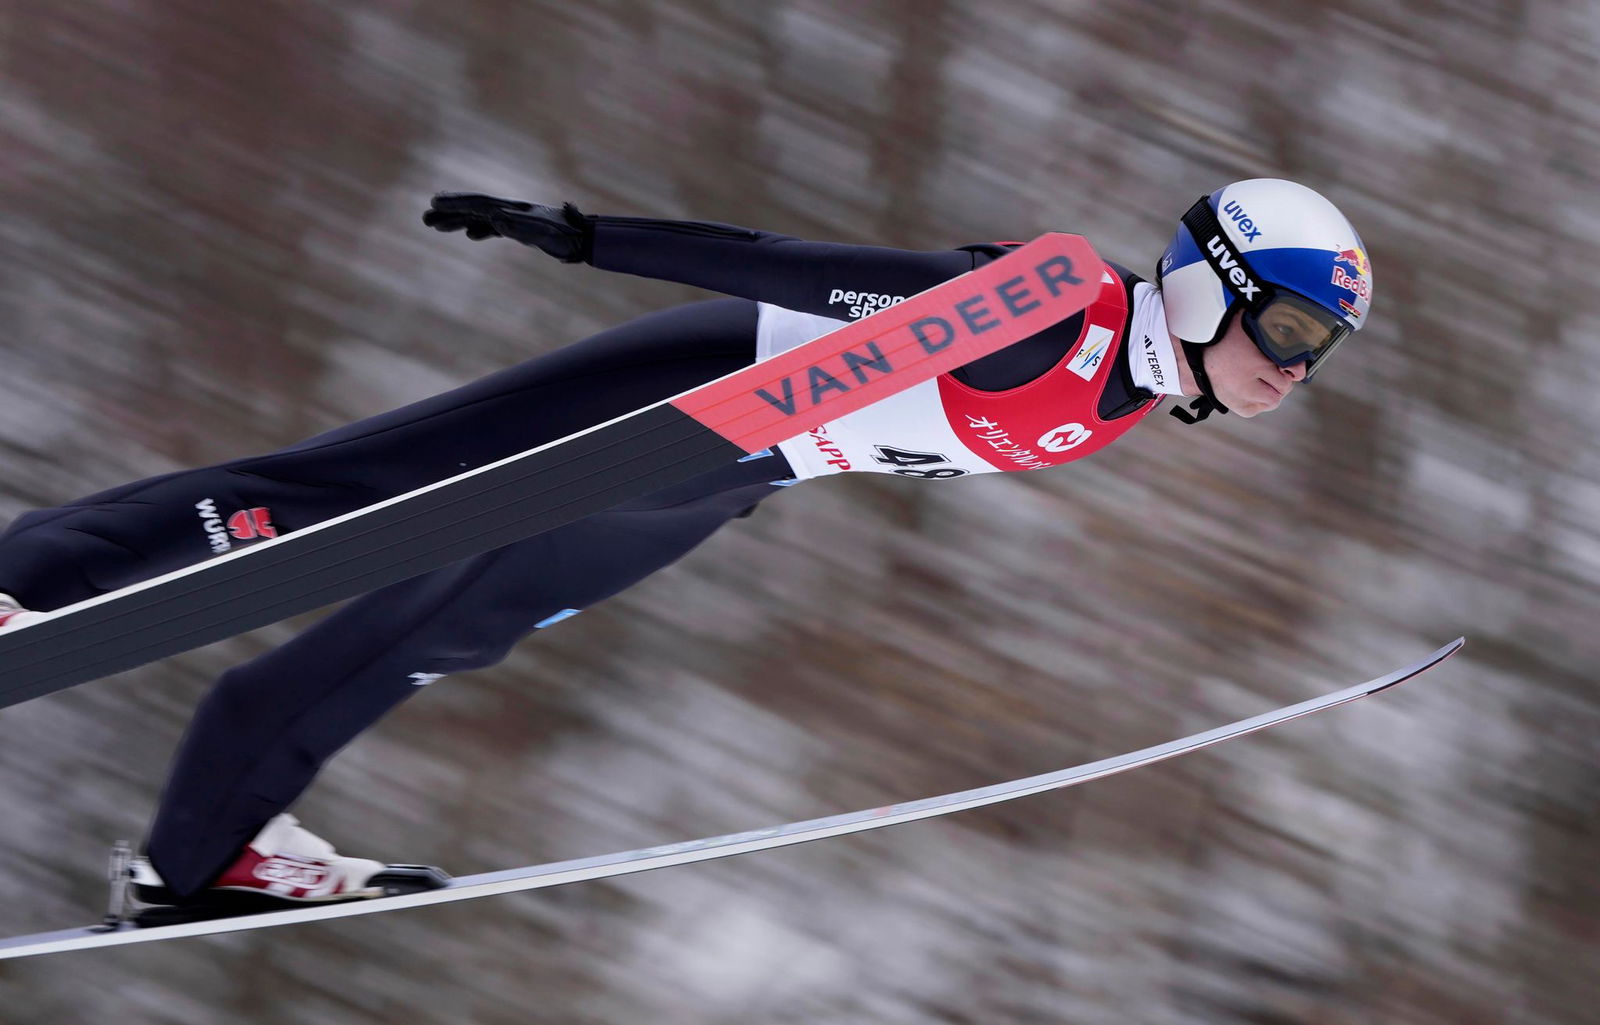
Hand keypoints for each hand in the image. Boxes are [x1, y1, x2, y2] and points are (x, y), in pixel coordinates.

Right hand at [422, 194, 591, 262]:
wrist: (585, 239)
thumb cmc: (566, 236)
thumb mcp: (541, 233)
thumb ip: (518, 226)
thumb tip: (493, 218)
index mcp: (512, 208)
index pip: (478, 203)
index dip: (456, 204)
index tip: (434, 203)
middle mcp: (510, 210)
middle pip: (474, 208)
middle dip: (449, 213)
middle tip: (424, 218)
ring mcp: (515, 219)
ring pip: (480, 218)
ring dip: (458, 221)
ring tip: (435, 226)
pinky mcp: (521, 230)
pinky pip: (493, 228)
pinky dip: (479, 230)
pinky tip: (469, 235)